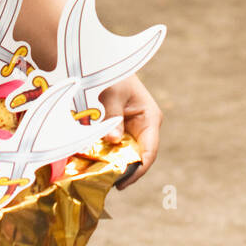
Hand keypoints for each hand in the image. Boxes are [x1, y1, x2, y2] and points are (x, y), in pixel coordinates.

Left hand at [97, 73, 160, 188]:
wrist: (106, 62)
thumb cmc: (114, 75)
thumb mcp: (111, 94)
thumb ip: (112, 117)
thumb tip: (113, 141)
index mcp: (151, 118)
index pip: (149, 152)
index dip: (138, 170)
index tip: (122, 182)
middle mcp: (146, 127)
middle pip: (138, 156)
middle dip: (124, 169)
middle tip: (105, 183)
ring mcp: (135, 128)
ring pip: (127, 152)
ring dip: (115, 163)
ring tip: (98, 177)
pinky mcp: (123, 128)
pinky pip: (118, 145)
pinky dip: (108, 153)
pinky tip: (95, 161)